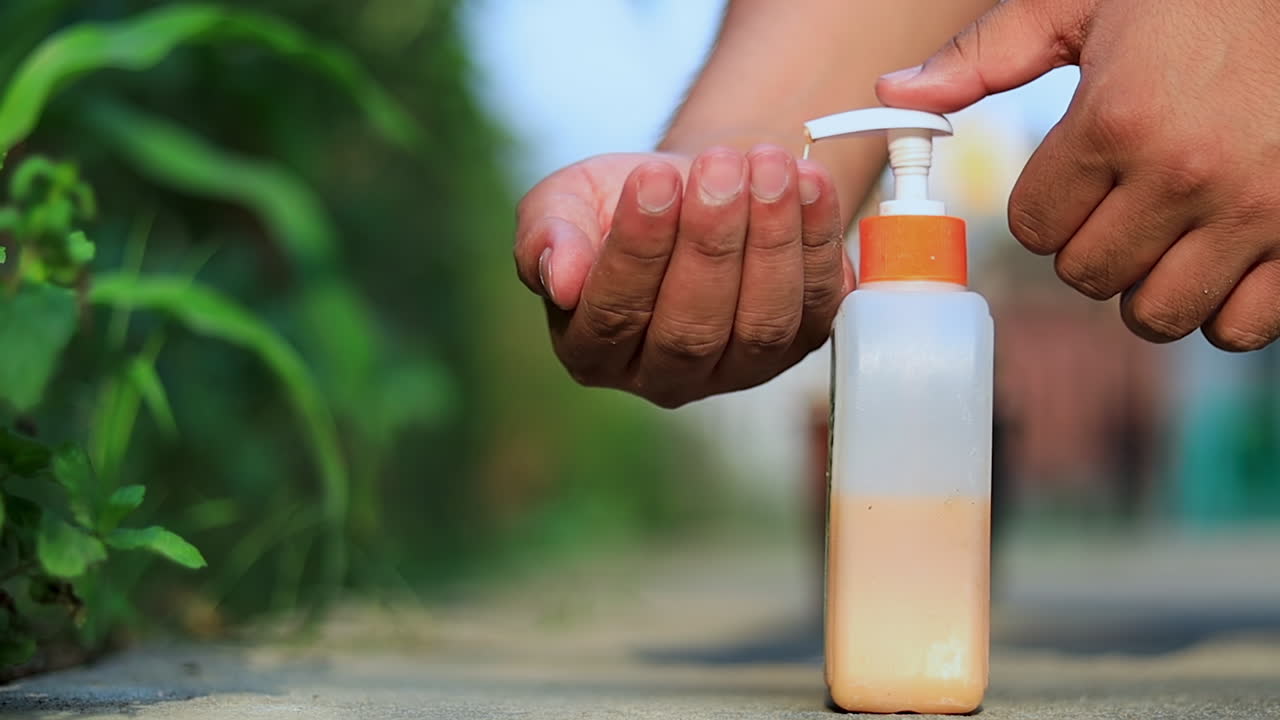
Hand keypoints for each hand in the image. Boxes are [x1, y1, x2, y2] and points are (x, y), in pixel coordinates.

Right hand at [514, 148, 851, 407]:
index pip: (614, 316)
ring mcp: (740, 369)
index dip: (637, 249)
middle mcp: (666, 377)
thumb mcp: (565, 202)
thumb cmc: (622, 201)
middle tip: (719, 167)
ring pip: (761, 324)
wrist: (696, 188)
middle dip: (710, 242)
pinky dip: (818, 240)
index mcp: (594, 351)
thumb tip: (559, 278)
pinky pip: (818, 304)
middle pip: (691, 330)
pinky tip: (807, 182)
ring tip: (768, 166)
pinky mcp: (801, 344)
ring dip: (770, 240)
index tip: (653, 178)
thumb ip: (545, 235)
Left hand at [878, 0, 1279, 350]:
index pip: (1033, 228)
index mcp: (1116, 122)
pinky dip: (1220, 310)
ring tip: (1162, 237)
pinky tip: (1215, 262)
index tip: (1072, 179)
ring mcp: (1254, 212)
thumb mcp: (1083, 4)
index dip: (1043, 208)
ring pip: (1156, 314)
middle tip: (1116, 205)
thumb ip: (986, 54)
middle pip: (1086, 276)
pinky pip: (1240, 326)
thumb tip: (894, 94)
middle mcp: (1183, 175)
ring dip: (1144, 287)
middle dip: (1086, 248)